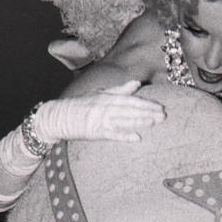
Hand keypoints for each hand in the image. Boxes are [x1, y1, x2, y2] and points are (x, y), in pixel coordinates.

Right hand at [33, 81, 164, 143]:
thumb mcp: (99, 93)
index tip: (161, 106)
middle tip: (163, 115)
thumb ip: (119, 90)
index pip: (131, 99)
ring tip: (154, 122)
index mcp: (107, 96)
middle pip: (130, 108)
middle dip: (147, 111)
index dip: (146, 103)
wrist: (57, 116)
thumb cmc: (81, 106)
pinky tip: (136, 138)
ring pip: (123, 119)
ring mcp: (99, 118)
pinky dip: (124, 136)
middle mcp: (104, 105)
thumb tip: (136, 84)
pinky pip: (111, 134)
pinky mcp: (94, 131)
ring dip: (139, 121)